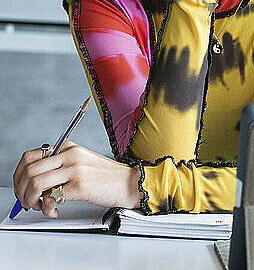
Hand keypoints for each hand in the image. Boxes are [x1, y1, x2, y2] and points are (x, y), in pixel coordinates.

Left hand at [13, 141, 140, 217]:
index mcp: (67, 147)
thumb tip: (34, 182)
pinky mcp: (80, 185)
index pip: (30, 157)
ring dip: (31, 201)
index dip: (19, 176)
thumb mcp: (80, 163)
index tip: (22, 189)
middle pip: (29, 170)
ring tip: (40, 208)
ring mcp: (74, 169)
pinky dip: (47, 209)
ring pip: (36, 184)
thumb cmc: (105, 177)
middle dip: (22, 191)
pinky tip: (55, 212)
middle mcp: (69, 155)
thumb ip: (60, 166)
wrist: (129, 183)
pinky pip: (51, 198)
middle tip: (28, 202)